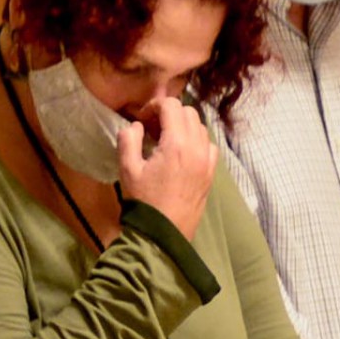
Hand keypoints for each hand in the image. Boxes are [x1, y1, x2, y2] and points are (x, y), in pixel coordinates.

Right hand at [118, 98, 218, 240]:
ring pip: (200, 127)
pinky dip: (196, 141)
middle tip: (153, 128)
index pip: (172, 105)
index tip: (143, 118)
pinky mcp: (211, 172)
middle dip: (170, 113)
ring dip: (184, 126)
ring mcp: (208, 160)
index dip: (155, 106)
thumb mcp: (128, 169)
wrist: (164, 233)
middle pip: (188, 112)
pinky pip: (209, 145)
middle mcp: (196, 147)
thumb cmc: (144, 201)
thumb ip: (129, 139)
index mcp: (176, 143)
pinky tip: (183, 153)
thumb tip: (136, 125)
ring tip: (167, 140)